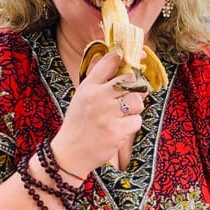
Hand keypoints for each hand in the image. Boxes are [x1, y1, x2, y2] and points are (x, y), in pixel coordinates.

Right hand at [51, 53, 145, 174]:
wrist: (71, 153)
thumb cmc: (79, 124)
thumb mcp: (82, 97)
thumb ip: (99, 81)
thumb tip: (121, 63)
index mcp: (88, 86)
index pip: (110, 61)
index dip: (128, 57)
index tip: (138, 56)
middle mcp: (98, 96)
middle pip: (130, 79)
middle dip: (136, 86)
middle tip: (133, 94)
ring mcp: (107, 113)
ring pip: (137, 100)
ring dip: (136, 107)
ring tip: (125, 114)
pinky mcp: (116, 130)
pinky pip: (137, 120)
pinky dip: (132, 125)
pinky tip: (121, 128)